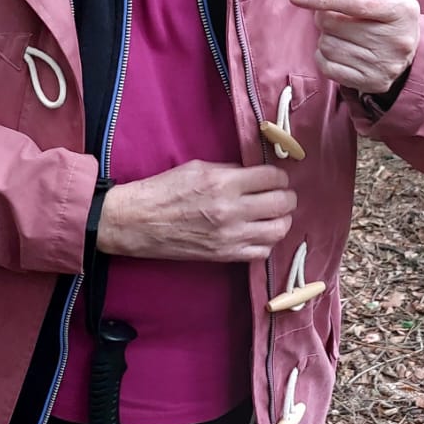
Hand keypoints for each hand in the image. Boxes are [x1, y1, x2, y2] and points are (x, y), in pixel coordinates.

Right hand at [97, 160, 296, 262]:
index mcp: (224, 183)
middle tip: (280, 194)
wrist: (137, 222)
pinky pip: (262, 252)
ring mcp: (230, 236)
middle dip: (286, 196)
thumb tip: (256, 174)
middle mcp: (232, 210)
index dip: (279, 175)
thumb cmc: (163, 190)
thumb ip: (231, 171)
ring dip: (282, 220)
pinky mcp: (225, 255)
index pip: (273, 177)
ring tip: (273, 215)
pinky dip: (267, 242)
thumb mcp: (198, 168)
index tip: (275, 177)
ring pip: (279, 230)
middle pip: (283, 203)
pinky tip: (259, 233)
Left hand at [288, 0, 420, 94]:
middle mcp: (396, 39)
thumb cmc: (383, 17)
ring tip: (343, 36)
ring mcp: (385, 64)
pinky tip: (340, 51)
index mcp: (401, 10)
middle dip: (324, 16)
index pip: (355, 2)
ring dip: (326, 37)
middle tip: (335, 17)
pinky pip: (328, 67)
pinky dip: (325, 56)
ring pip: (327, 45)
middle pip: (334, 23)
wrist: (407, 54)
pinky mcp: (372, 83)